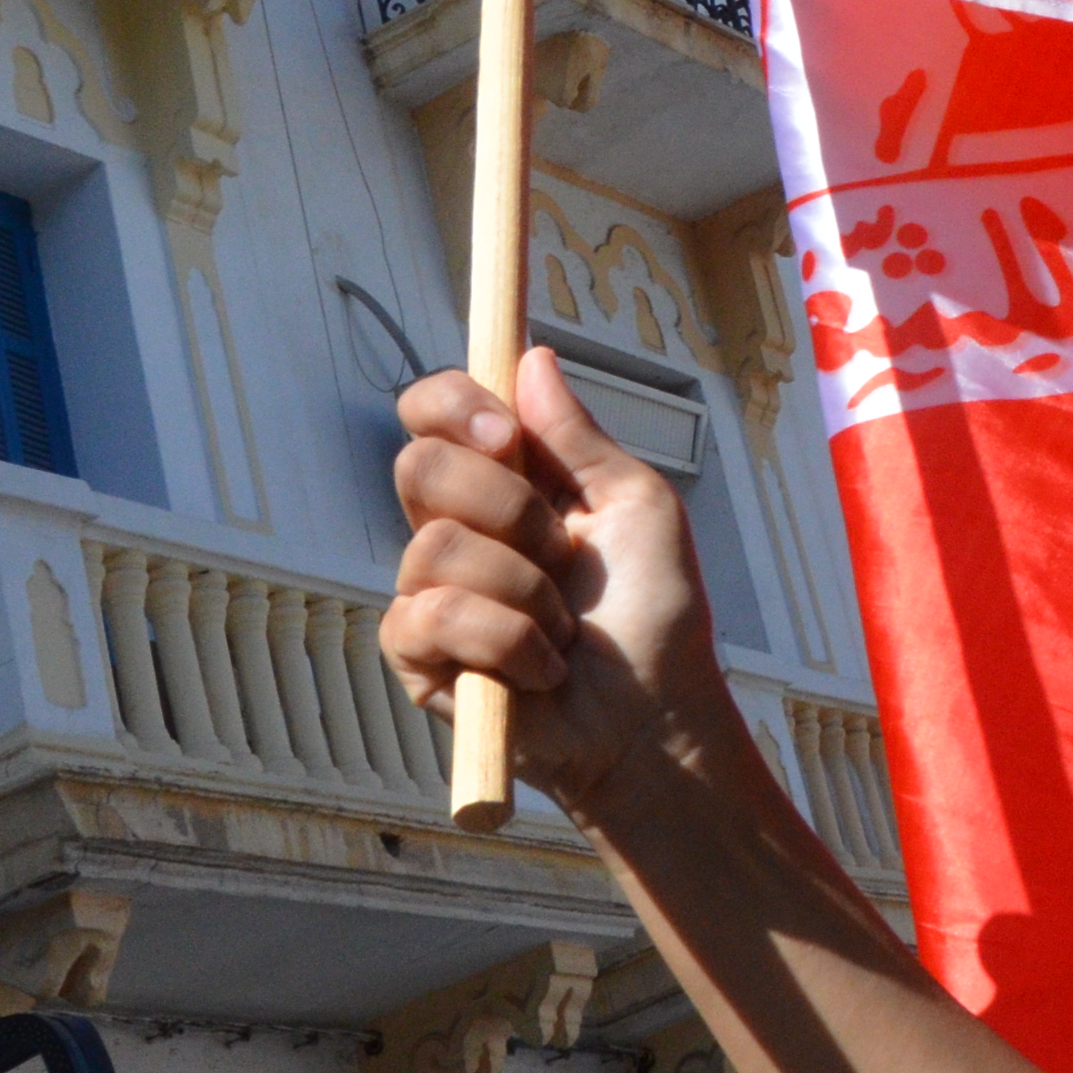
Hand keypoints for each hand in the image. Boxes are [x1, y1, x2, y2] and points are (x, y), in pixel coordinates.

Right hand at [381, 347, 736, 818]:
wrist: (655, 715)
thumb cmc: (655, 611)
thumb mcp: (637, 504)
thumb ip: (578, 437)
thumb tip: (530, 358)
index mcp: (504, 482)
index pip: (435, 413)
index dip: (453, 403)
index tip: (506, 431)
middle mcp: (455, 528)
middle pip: (419, 465)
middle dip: (507, 506)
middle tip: (560, 549)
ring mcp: (429, 591)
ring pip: (436, 546)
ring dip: (525, 591)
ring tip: (563, 629)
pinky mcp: (417, 656)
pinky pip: (435, 616)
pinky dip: (509, 641)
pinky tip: (540, 670)